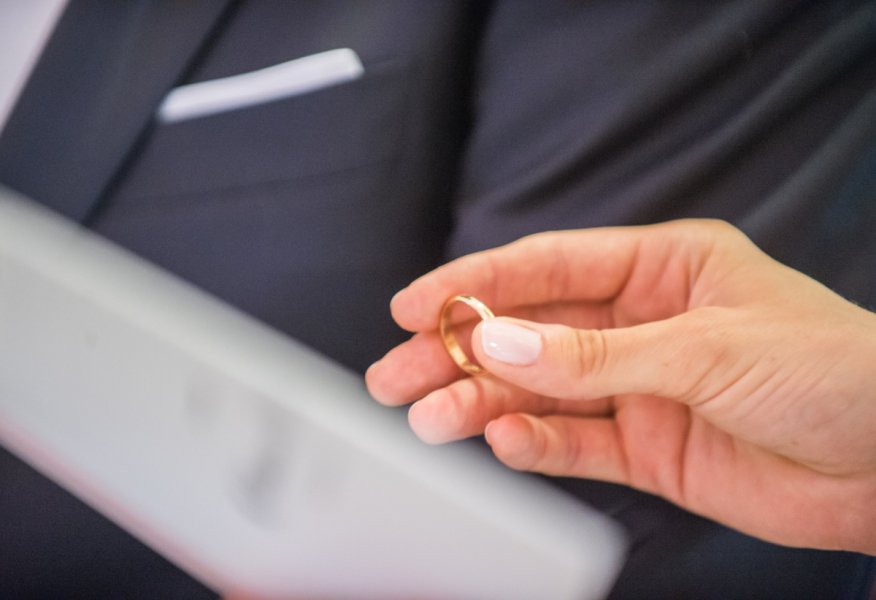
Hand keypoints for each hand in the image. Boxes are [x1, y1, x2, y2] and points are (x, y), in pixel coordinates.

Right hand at [366, 220, 875, 553]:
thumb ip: (597, 354)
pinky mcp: (646, 447)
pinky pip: (574, 443)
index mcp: (664, 269)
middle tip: (399, 372)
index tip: (415, 302)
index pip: (549, 266)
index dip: (477, 283)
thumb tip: (505, 343)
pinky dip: (535, 444)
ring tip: (432, 417)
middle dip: (462, 351)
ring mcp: (640, 387)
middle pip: (531, 331)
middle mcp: (643, 324)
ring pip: (541, 390)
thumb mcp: (707, 347)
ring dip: (484, 402)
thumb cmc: (835, 372)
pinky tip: (503, 441)